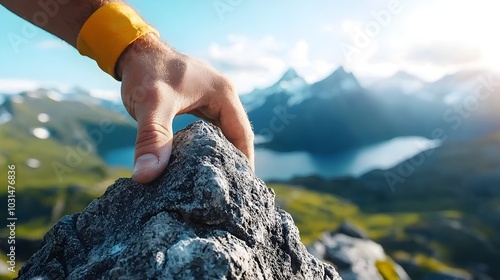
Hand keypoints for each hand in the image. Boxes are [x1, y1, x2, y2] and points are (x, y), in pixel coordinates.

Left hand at [116, 34, 253, 183]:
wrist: (133, 51)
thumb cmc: (146, 71)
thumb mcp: (151, 105)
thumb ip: (152, 138)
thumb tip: (146, 176)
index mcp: (224, 94)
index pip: (243, 134)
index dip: (244, 162)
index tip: (242, 189)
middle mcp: (223, 96)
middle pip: (236, 136)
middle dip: (233, 162)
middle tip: (230, 192)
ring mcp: (211, 100)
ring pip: (223, 134)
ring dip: (221, 156)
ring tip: (218, 184)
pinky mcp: (199, 105)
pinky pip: (209, 131)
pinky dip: (206, 148)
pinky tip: (198, 166)